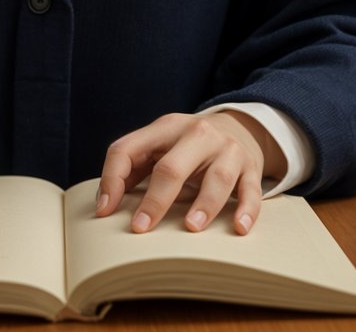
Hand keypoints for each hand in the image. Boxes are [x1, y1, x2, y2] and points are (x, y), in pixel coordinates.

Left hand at [96, 111, 281, 235]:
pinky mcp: (250, 166)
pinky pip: (250, 189)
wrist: (238, 126)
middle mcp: (196, 134)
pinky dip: (247, 208)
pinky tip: (239, 227)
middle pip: (173, 166)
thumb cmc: (187, 145)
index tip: (105, 212)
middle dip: (156, 198)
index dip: (113, 179)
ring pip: (217, 176)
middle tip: (141, 227)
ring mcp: (226, 149)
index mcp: (165, 127)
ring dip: (204, 204)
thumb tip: (105, 202)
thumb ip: (134, 167)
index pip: (129, 148)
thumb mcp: (160, 144)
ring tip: (191, 228)